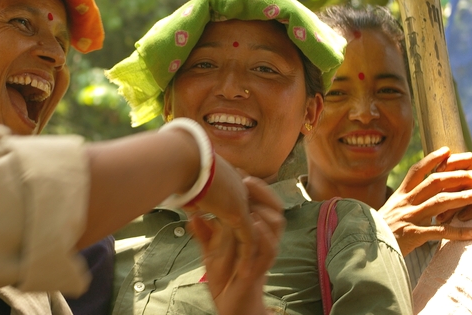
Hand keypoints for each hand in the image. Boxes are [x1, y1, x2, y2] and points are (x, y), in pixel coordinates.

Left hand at [189, 177, 283, 314]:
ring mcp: (265, 251)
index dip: (253, 185)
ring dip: (265, 207)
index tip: (237, 170)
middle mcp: (263, 237)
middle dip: (263, 190)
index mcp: (253, 230)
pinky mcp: (263, 266)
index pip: (260, 201)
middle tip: (246, 178)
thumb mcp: (210, 250)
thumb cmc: (224, 276)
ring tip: (249, 194)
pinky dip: (264, 233)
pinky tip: (254, 221)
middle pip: (274, 205)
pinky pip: (270, 247)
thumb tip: (193, 214)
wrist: (229, 305)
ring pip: (278, 222)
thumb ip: (204, 233)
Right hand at [379, 146, 471, 255]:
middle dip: (456, 176)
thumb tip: (416, 197)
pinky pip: (440, 231)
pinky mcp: (413, 234)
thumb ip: (401, 203)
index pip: (416, 171)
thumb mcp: (387, 211)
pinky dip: (459, 232)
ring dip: (464, 197)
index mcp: (399, 196)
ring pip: (440, 202)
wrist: (364, 247)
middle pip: (434, 183)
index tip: (448, 151)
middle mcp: (405, 203)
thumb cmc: (378, 231)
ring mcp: (409, 217)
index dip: (432, 159)